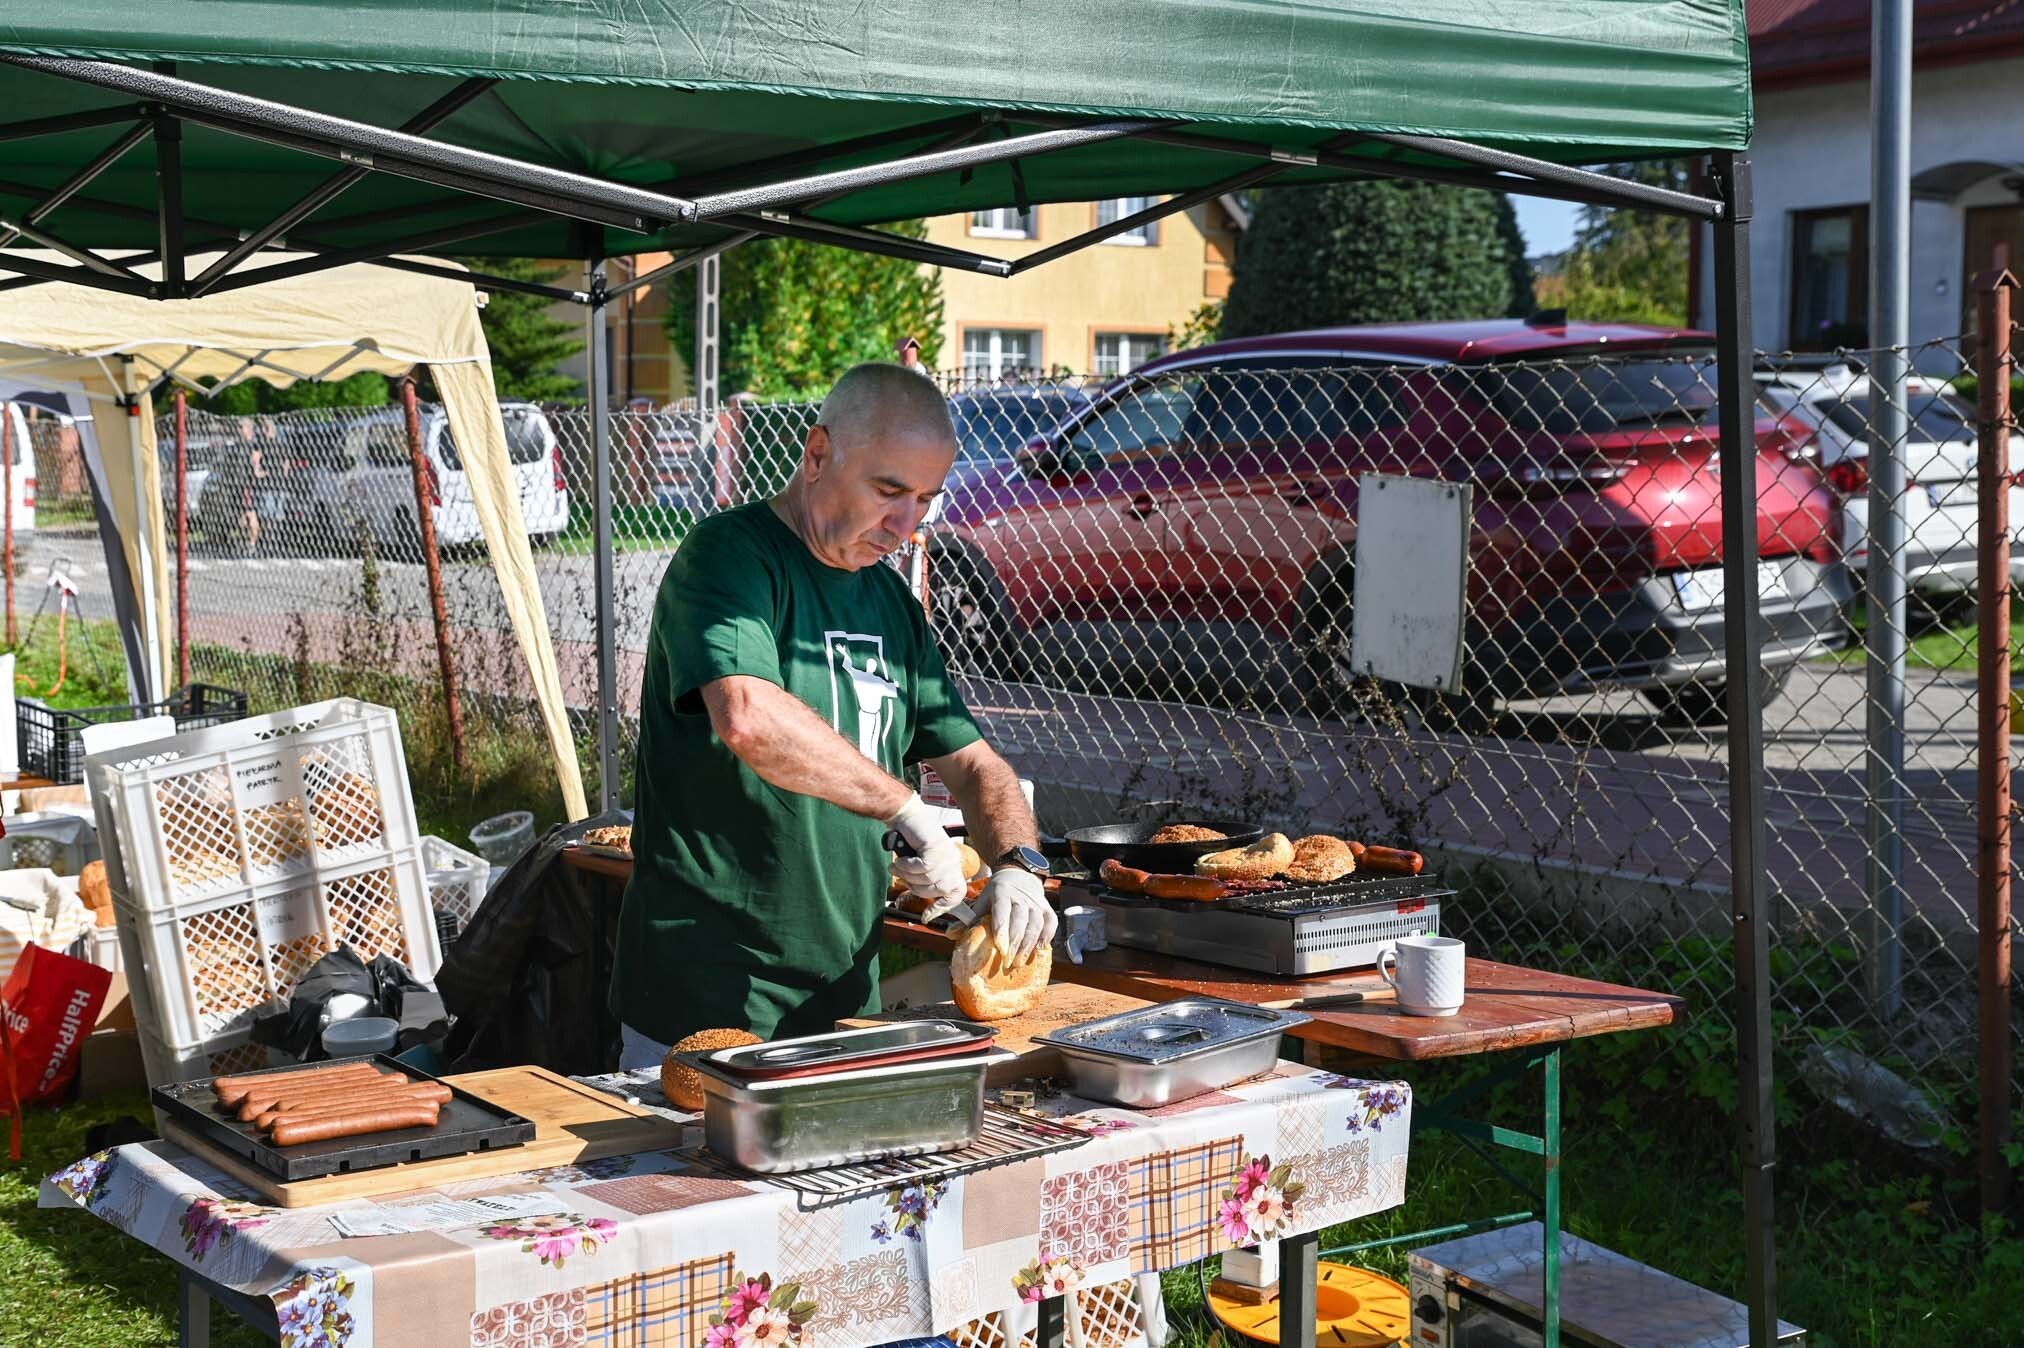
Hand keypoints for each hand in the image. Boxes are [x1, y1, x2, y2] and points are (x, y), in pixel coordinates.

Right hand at [883, 793, 965, 907]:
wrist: (906, 815)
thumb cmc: (911, 839)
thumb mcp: (921, 863)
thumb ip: (925, 879)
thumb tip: (924, 903)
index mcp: (952, 866)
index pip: (956, 894)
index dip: (942, 908)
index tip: (926, 918)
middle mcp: (953, 861)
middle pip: (938, 890)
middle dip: (916, 888)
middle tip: (903, 876)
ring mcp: (947, 855)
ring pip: (927, 879)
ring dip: (907, 875)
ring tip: (898, 865)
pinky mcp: (936, 849)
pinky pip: (921, 868)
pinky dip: (907, 866)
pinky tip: (901, 859)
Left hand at [975, 868, 1055, 962]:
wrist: (1018, 876)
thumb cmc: (996, 894)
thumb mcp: (982, 901)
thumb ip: (969, 919)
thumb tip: (950, 934)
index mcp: (1002, 893)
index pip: (1003, 910)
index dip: (1002, 928)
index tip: (1000, 947)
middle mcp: (1021, 897)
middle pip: (1020, 921)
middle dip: (1015, 943)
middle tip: (1007, 963)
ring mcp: (1036, 903)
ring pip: (1036, 924)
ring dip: (1029, 945)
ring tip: (1020, 962)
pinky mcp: (1047, 909)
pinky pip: (1050, 924)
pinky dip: (1045, 937)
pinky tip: (1038, 950)